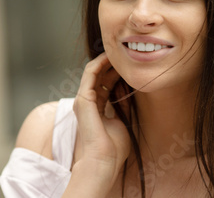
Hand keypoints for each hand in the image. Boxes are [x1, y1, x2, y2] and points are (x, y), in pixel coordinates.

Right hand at [73, 53, 130, 180]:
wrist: (103, 160)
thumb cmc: (114, 148)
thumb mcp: (123, 120)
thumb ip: (124, 104)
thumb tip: (130, 89)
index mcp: (97, 109)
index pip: (106, 85)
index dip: (117, 73)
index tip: (130, 65)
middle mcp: (88, 103)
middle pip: (100, 77)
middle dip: (112, 64)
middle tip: (126, 54)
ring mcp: (83, 100)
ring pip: (94, 72)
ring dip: (106, 60)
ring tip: (119, 52)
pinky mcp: (83, 98)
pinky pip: (90, 74)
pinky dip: (100, 63)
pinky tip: (111, 57)